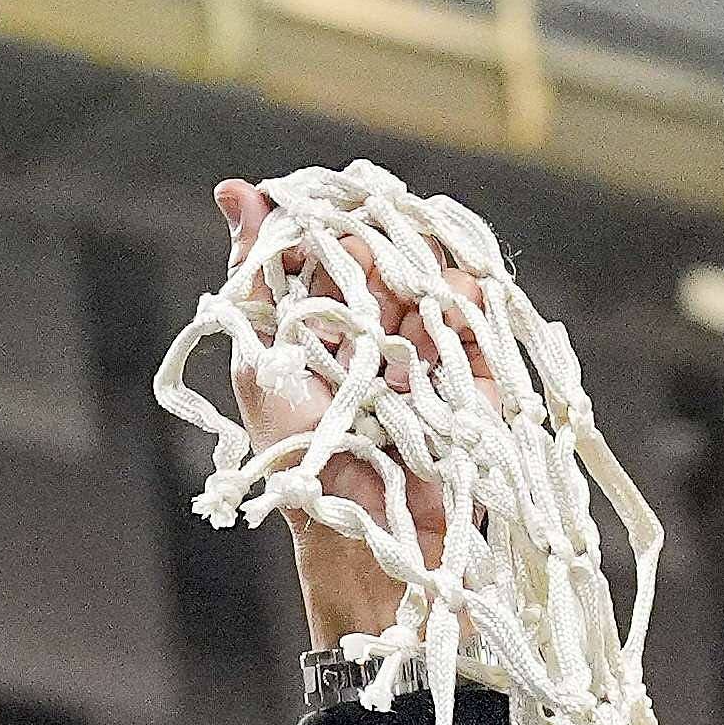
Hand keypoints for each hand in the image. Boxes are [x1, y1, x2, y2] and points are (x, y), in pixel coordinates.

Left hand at [213, 176, 476, 650]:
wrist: (352, 535)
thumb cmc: (299, 456)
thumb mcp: (263, 358)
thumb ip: (259, 274)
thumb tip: (235, 189)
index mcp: (337, 325)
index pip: (350, 248)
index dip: (345, 230)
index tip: (333, 227)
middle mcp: (389, 338)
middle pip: (401, 263)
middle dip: (387, 254)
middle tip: (367, 263)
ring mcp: (437, 362)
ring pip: (447, 290)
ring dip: (431, 279)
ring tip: (408, 288)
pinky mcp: (480, 391)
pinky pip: (487, 336)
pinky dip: (473, 315)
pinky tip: (459, 298)